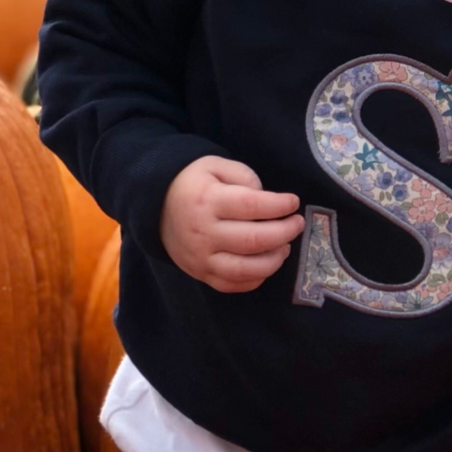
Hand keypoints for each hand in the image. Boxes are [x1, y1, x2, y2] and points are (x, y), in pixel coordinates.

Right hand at [160, 155, 304, 292]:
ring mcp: (200, 258)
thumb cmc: (192, 183)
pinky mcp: (200, 273)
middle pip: (253, 240)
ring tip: (284, 247)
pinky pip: (232, 285)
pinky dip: (255, 279)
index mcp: (206, 200)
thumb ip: (244, 177)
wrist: (154, 205)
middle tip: (297, 225)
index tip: (293, 202)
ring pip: (246, 269)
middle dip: (284, 233)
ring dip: (274, 260)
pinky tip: (265, 264)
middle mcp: (203, 232)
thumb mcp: (215, 165)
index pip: (252, 206)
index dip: (279, 206)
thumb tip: (267, 200)